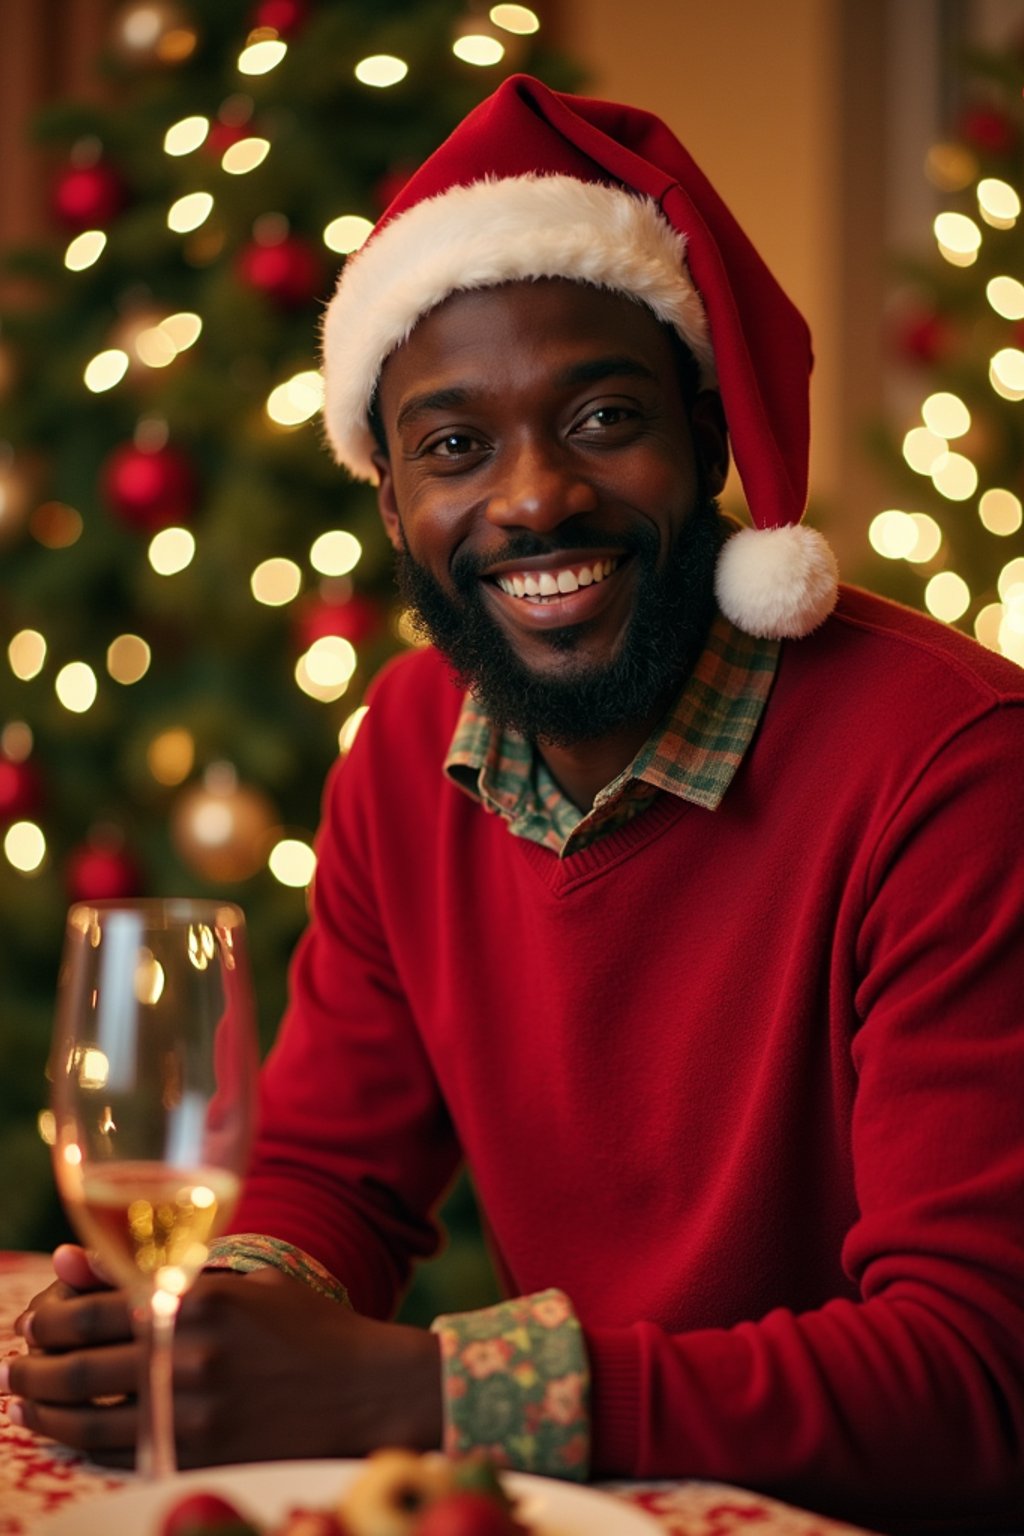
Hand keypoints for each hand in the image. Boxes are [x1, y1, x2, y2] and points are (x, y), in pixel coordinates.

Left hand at [6, 1252, 441, 1468]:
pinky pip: (118, 1453)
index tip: (30, 1326)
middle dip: (30, 1369)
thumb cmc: (302, 1328)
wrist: (365, 1389)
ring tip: (26, 1406)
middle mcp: (184, 1353)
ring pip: (85, 1417)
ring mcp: (189, 1409)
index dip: (46, 1320)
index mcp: (194, 1298)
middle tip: (12, 1371)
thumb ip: (158, 1272)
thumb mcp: (238, 1285)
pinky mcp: (197, 1454)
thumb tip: (69, 1260)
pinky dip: (82, 1444)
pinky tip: (72, 1434)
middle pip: (75, 1365)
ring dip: (42, 1412)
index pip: (89, 1309)